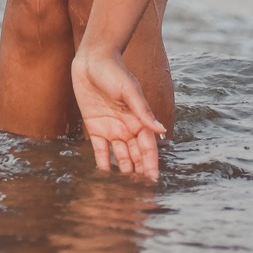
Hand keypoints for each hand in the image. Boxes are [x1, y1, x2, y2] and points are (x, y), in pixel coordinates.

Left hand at [72, 50, 165, 180]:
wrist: (91, 59)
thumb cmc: (114, 71)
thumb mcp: (129, 90)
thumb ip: (143, 111)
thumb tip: (161, 131)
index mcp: (139, 120)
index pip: (148, 147)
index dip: (151, 163)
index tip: (154, 180)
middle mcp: (127, 127)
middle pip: (136, 155)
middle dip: (139, 172)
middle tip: (140, 192)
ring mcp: (111, 128)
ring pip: (120, 156)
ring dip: (124, 170)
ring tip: (125, 189)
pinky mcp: (95, 127)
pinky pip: (100, 149)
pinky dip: (103, 162)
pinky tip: (105, 176)